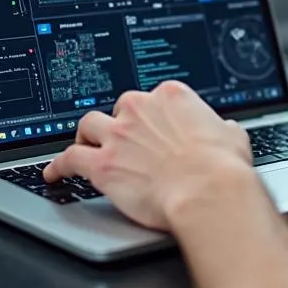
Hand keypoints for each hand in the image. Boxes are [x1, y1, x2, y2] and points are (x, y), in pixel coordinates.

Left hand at [43, 81, 254, 232]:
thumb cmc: (223, 166)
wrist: (208, 190)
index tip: (150, 127)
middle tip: (123, 139)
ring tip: (84, 145)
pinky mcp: (102, 164)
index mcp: (172, 97)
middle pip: (120, 108)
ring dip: (86, 135)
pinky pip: (68, 159)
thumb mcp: (233, 136)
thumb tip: (226, 130)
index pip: (152, 98)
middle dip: (120, 122)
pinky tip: (54, 173)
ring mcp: (118, 135)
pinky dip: (58, 166)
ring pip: (89, 125)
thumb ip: (222, 128)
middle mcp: (141, 109)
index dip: (150, 116)